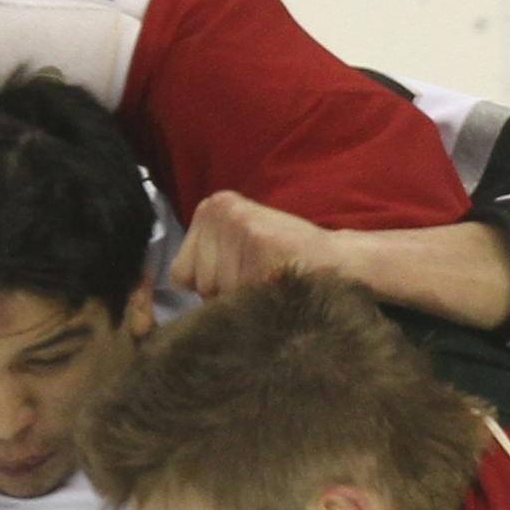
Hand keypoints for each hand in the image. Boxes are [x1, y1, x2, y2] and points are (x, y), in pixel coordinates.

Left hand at [171, 190, 358, 299]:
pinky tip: (274, 285)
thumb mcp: (236, 249)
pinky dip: (256, 302)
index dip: (210, 287)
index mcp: (212, 208)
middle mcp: (220, 212)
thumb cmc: (286, 262)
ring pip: (216, 292)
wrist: (337, 264)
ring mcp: (238, 224)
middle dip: (225, 294)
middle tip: (260, 278)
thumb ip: (204, 261)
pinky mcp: (257, 239)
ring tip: (269, 280)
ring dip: (242, 300)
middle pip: (198, 284)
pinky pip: (238, 294)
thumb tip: (171, 294)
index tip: (243, 273)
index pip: (180, 273)